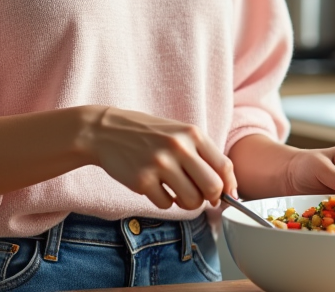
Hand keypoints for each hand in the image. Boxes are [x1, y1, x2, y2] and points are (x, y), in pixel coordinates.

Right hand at [83, 107, 236, 210]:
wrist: (105, 131)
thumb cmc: (145, 134)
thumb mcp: (177, 133)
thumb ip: (200, 153)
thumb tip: (224, 184)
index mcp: (192, 134)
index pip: (224, 166)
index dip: (229, 186)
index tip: (226, 195)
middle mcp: (179, 148)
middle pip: (212, 188)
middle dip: (210, 199)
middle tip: (200, 197)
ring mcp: (160, 164)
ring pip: (191, 201)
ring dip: (186, 203)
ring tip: (176, 192)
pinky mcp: (142, 180)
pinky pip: (166, 204)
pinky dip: (164, 201)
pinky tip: (155, 187)